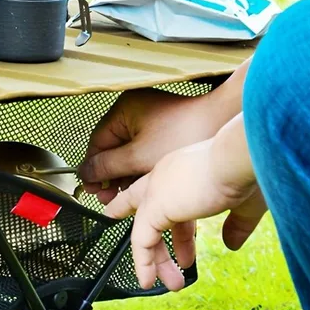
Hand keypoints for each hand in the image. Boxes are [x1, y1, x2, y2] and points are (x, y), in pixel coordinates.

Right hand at [79, 87, 230, 203]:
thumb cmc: (185, 133)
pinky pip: (147, 152)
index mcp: (124, 110)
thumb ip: (107, 167)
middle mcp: (135, 113)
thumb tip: (83, 175)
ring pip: (131, 154)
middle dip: (112, 176)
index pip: (98, 143)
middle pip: (113, 150)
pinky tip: (145, 188)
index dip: (93, 170)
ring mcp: (153, 122)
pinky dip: (144, 169)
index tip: (93, 191)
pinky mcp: (168, 131)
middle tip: (109, 199)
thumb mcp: (138, 157)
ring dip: (127, 176)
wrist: (226, 121)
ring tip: (127, 198)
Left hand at [104, 114, 264, 290]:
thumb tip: (230, 244)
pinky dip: (143, 261)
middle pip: (152, 214)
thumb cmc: (249, 170)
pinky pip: (141, 239)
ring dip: (156, 260)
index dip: (177, 225)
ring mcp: (157, 190)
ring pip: (145, 229)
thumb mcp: (245, 202)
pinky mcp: (154, 205)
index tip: (181, 243)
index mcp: (185, 170)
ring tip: (170, 283)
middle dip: (161, 244)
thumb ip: (236, 224)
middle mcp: (165, 176)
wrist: (242, 155)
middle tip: (175, 268)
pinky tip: (147, 280)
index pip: (173, 199)